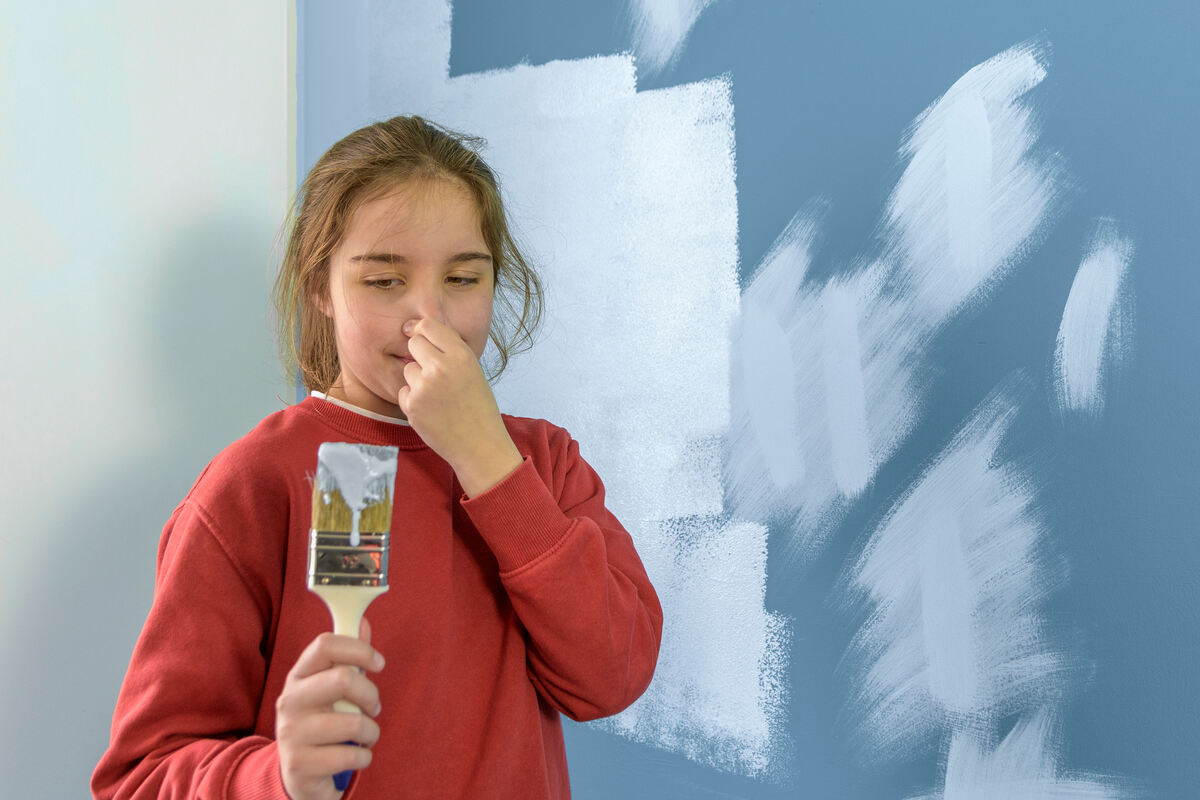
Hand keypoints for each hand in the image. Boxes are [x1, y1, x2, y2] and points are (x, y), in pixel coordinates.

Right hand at [276, 619, 383, 799]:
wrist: (296, 772)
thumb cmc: (321, 720)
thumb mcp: (329, 687)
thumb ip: (348, 658)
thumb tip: (363, 622)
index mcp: (298, 676)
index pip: (325, 644)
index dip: (359, 648)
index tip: (379, 663)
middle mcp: (290, 701)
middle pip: (343, 679)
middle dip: (371, 694)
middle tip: (373, 707)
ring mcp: (292, 733)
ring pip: (353, 722)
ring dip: (371, 731)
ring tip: (366, 734)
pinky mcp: (300, 765)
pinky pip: (351, 755)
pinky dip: (364, 757)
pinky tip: (355, 755)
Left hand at [397, 317, 522, 495]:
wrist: (479, 445)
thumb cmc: (478, 407)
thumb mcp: (473, 370)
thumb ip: (451, 351)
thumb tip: (420, 330)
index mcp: (461, 355)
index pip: (428, 325)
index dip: (420, 329)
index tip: (415, 333)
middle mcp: (442, 366)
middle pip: (414, 343)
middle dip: (418, 354)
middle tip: (431, 371)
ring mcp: (424, 386)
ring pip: (408, 368)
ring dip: (416, 379)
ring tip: (437, 397)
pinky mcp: (412, 404)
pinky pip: (404, 391)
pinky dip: (412, 399)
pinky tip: (430, 410)